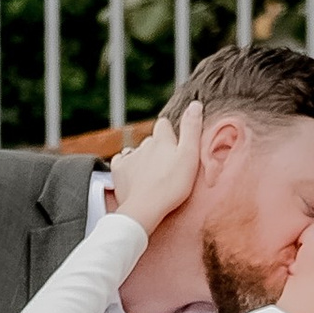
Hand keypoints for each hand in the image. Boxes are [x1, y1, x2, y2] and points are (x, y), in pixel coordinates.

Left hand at [105, 99, 203, 234]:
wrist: (146, 209)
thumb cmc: (172, 185)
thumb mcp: (190, 156)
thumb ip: (192, 129)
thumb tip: (195, 103)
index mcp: (161, 139)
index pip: (163, 125)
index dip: (169, 133)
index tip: (175, 146)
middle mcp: (144, 144)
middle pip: (151, 140)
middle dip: (157, 148)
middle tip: (166, 166)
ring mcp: (129, 157)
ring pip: (137, 151)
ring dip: (143, 159)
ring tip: (151, 175)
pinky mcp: (118, 170)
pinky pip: (121, 162)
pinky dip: (127, 166)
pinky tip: (133, 176)